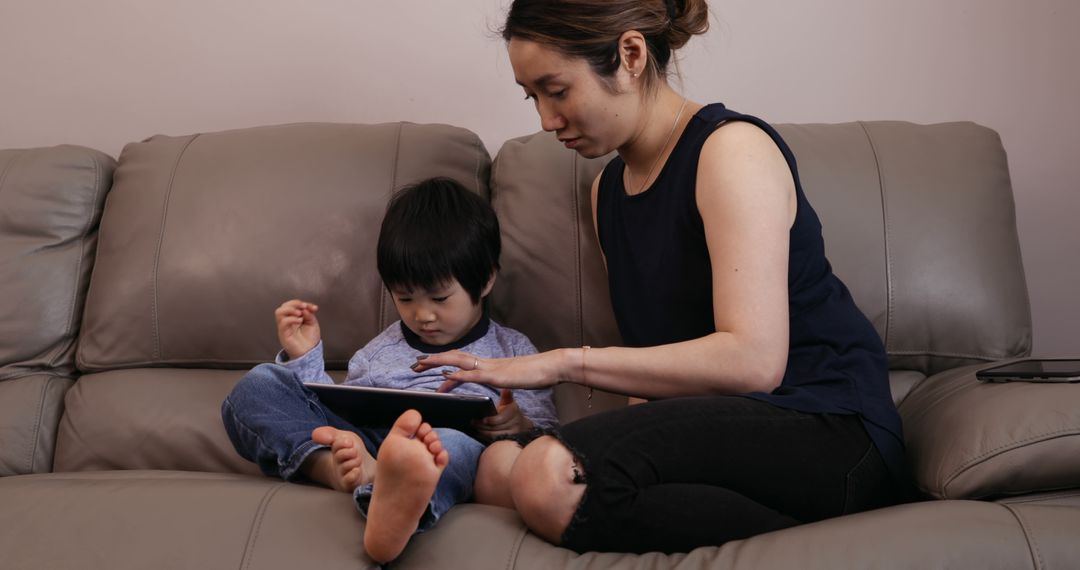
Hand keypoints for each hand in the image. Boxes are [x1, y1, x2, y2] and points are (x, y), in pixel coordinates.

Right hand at [275, 299, 320, 359]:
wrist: (309, 353)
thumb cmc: (310, 340)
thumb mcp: (312, 323)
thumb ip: (309, 314)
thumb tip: (305, 307)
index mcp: (294, 317)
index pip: (293, 305)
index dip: (302, 303)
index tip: (313, 307)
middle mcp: (288, 321)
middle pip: (283, 306)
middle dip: (294, 303)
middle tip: (304, 307)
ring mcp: (284, 327)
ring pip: (279, 312)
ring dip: (290, 309)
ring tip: (300, 313)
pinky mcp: (283, 334)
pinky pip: (283, 322)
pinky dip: (291, 319)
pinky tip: (299, 321)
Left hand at [415, 350, 563, 392]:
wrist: (550, 367)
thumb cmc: (535, 374)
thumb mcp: (513, 380)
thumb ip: (502, 382)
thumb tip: (497, 387)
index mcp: (489, 364)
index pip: (461, 360)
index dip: (444, 360)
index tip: (428, 363)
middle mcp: (486, 363)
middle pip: (454, 356)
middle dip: (433, 359)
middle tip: (414, 363)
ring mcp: (490, 368)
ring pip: (459, 361)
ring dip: (439, 362)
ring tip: (422, 364)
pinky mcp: (496, 376)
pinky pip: (473, 375)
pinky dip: (458, 375)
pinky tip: (447, 377)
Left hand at [472, 390, 532, 441]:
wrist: (520, 425)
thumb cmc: (510, 412)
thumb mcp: (508, 403)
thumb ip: (506, 396)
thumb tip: (506, 389)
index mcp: (513, 411)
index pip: (501, 419)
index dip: (491, 420)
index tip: (483, 419)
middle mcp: (515, 424)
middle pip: (496, 428)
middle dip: (483, 426)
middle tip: (472, 423)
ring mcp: (512, 434)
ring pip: (494, 435)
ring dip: (483, 432)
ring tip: (474, 428)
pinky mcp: (508, 441)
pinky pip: (495, 441)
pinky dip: (486, 437)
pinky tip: (479, 434)